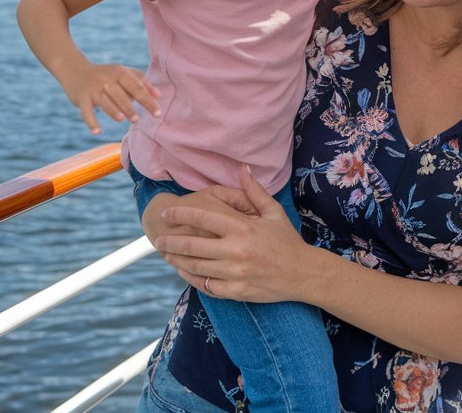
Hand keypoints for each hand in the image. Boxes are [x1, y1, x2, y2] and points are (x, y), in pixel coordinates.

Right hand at [62, 62, 159, 133]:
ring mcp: (93, 89)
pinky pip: (86, 112)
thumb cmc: (107, 74)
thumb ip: (143, 83)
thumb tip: (159, 95)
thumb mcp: (124, 74)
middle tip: (137, 120)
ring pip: (105, 102)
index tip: (158, 113)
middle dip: (130, 108)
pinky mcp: (82, 99)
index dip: (148, 101)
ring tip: (122, 119)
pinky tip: (97, 131)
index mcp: (120, 72)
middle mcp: (107, 80)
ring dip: (114, 112)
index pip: (137, 88)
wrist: (76, 70)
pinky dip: (91, 122)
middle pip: (121, 95)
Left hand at [155, 168, 309, 302]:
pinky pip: (206, 285)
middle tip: (159, 238)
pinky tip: (185, 271)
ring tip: (166, 254)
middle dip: (171, 241)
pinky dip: (192, 278)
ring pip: (195, 266)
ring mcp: (234, 273)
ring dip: (177, 260)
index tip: (166, 213)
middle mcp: (235, 250)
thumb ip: (253, 191)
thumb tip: (242, 169)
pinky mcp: (235, 291)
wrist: (302, 273)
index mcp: (242, 228)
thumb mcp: (273, 212)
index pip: (203, 218)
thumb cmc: (287, 240)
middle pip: (192, 245)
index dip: (180, 214)